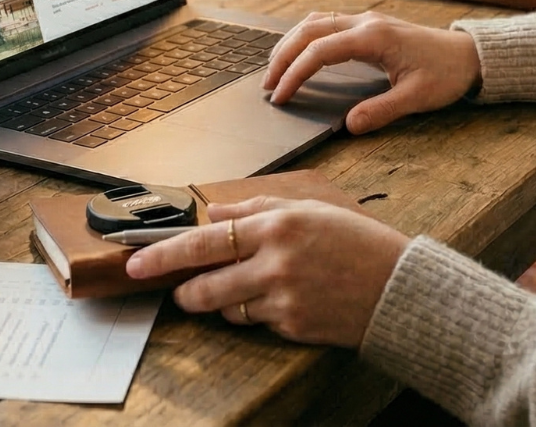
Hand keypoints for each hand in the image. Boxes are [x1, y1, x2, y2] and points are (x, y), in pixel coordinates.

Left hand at [125, 197, 408, 346]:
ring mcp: (282, 300)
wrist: (399, 287)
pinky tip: (285, 300)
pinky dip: (259, 313)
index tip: (136, 263)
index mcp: (276, 226)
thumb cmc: (357, 243)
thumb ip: (256, 206)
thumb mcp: (309, 209)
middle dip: (185, 292)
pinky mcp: (292, 327)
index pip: (203, 242)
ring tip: (251, 287)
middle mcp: (274, 264)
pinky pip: (257, 323)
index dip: (163, 255)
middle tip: (181, 290)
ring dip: (226, 301)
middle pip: (204, 286)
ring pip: (227, 308)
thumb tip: (214, 209)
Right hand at [264, 11, 481, 133]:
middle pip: (309, 31)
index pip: (320, 51)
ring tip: (275, 69)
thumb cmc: (447, 74)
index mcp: (373, 38)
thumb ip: (382, 111)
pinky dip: (307, 37)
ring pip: (316, 22)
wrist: (470, 55)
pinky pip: (328, 23)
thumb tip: (348, 126)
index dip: (295, 73)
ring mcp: (366, 20)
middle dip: (283, 56)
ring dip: (291, 43)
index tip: (280, 96)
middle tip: (266, 85)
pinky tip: (301, 52)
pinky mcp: (369, 25)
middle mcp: (365, 23)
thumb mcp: (418, 98)